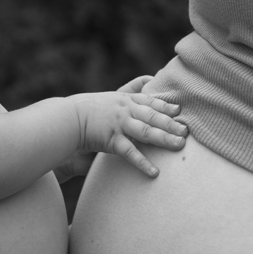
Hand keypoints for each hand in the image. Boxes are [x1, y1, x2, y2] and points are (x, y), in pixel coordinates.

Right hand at [71, 91, 186, 177]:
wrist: (66, 120)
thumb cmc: (86, 110)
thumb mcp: (110, 98)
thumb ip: (129, 90)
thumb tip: (147, 81)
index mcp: (125, 99)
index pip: (150, 101)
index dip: (166, 105)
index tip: (180, 110)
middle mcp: (125, 109)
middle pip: (153, 115)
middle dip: (171, 123)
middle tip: (187, 130)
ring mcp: (119, 124)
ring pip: (146, 130)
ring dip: (164, 138)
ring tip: (179, 145)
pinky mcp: (111, 139)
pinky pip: (130, 152)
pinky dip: (142, 162)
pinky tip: (154, 171)